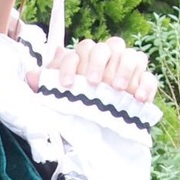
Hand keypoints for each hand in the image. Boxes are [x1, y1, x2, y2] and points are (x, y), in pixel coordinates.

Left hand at [39, 38, 158, 103]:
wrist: (99, 132)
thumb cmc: (75, 108)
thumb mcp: (55, 99)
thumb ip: (44, 85)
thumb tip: (30, 75)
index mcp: (87, 59)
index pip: (81, 50)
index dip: (71, 65)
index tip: (66, 85)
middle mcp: (108, 60)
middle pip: (108, 47)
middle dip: (99, 62)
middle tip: (94, 83)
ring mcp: (128, 71)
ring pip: (131, 55)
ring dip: (125, 69)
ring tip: (116, 89)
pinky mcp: (143, 85)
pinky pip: (149, 77)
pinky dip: (145, 85)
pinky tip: (138, 98)